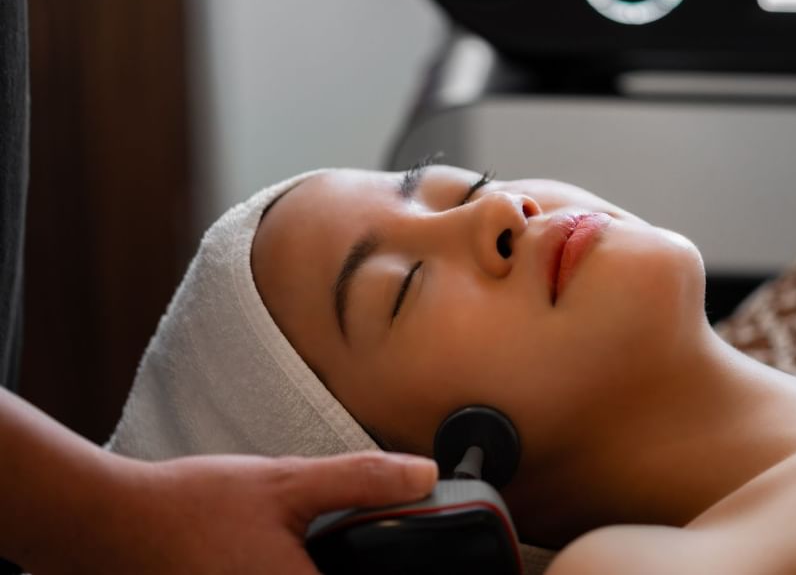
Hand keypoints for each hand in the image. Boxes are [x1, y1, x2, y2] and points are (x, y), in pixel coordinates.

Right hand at [29, 451, 437, 574]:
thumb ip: (362, 481)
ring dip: (342, 570)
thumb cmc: (192, 506)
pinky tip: (306, 560)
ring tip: (340, 555)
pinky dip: (307, 571)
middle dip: (373, 572)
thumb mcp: (287, 483)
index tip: (438, 567)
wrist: (112, 525)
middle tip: (381, 554)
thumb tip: (425, 476)